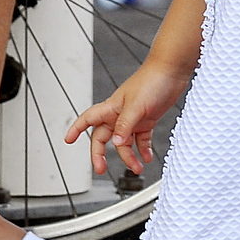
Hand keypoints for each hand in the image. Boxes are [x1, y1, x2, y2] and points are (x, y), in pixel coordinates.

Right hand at [64, 61, 190, 176]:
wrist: (172, 71)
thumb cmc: (152, 81)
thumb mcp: (136, 106)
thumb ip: (125, 126)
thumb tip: (115, 143)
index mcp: (111, 108)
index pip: (87, 119)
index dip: (76, 129)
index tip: (68, 140)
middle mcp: (119, 114)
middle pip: (103, 137)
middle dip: (100, 154)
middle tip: (101, 168)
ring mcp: (133, 117)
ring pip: (124, 141)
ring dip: (128, 156)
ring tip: (136, 167)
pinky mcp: (147, 119)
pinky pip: (141, 138)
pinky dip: (143, 149)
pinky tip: (147, 157)